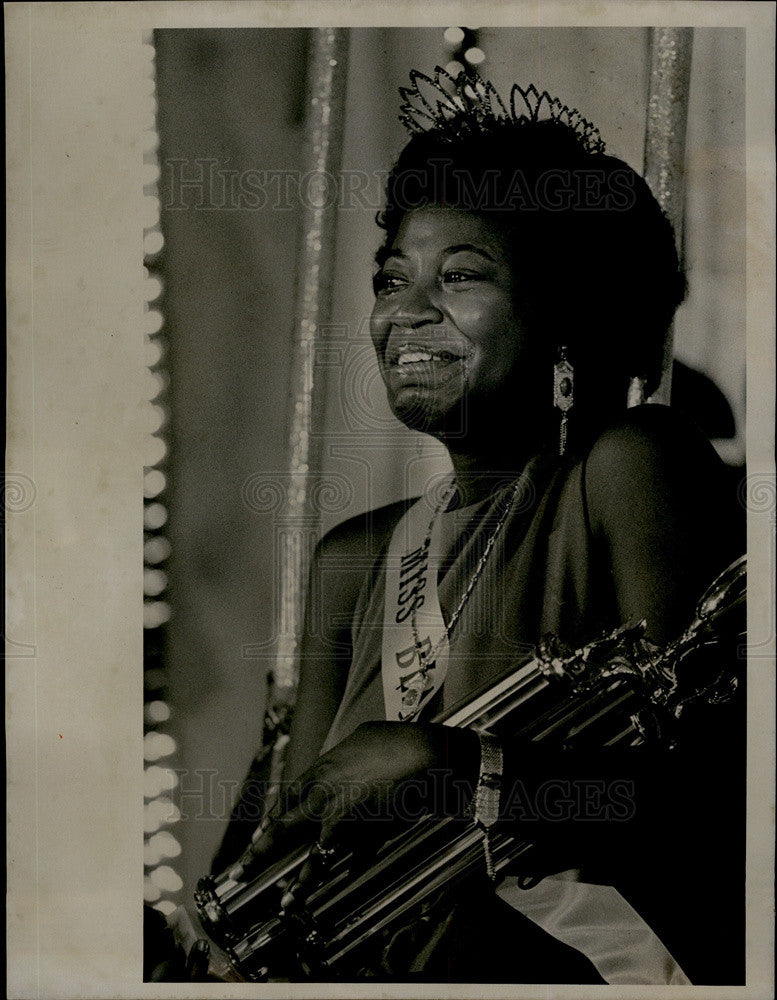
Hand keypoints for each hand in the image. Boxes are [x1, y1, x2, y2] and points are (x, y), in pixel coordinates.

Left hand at [228, 721, 479, 907]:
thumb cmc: (403, 742)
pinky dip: (312, 875)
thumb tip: (352, 752)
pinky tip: (299, 894)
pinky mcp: (344, 819)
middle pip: (282, 814)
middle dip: (262, 842)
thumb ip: (352, 751)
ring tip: (261, 882)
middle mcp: (320, 780)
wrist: (421, 751)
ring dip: (275, 859)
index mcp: (326, 762)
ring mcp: (328, 800)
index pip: (293, 791)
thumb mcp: (368, 737)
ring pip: (291, 833)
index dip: (277, 813)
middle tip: (244, 863)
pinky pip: (324, 853)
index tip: (265, 828)